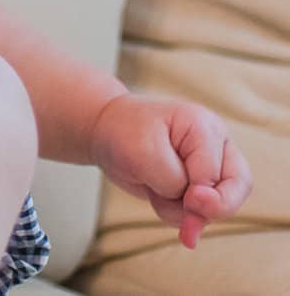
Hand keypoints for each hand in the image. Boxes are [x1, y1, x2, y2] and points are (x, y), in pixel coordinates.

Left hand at [89, 92, 252, 249]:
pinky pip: (200, 212)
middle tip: (180, 217)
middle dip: (210, 209)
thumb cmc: (123, 133)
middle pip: (238, 187)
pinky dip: (177, 213)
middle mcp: (216, 144)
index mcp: (204, 126)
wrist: (107, 130)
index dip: (198, 193)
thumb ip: (174, 182)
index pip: (215, 173)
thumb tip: (197, 211)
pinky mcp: (200, 183)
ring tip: (154, 192)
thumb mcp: (142, 154)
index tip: (182, 197)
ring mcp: (212, 164)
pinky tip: (156, 198)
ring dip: (184, 211)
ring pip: (218, 205)